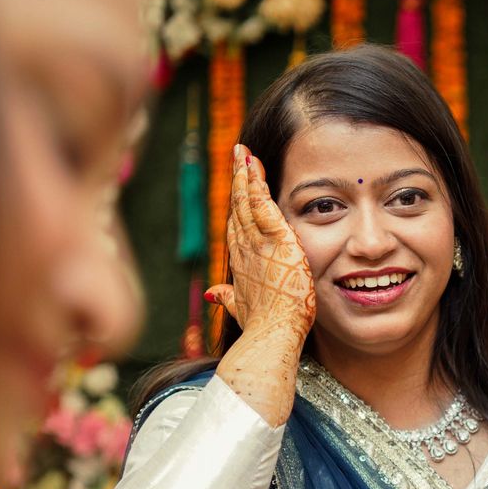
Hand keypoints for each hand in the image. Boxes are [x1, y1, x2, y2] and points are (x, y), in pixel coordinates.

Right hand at [207, 143, 315, 345]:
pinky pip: (261, 204)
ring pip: (245, 201)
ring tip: (243, 151)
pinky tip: (254, 165)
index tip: (238, 183)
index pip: (237, 225)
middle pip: (236, 207)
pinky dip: (255, 183)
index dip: (236, 203)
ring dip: (244, 174)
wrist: (271, 337)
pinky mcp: (274, 240)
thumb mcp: (242, 308)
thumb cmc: (263, 328)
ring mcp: (256, 243)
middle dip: (237, 179)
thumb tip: (213, 294)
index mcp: (240, 263)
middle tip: (238, 154)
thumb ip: (228, 297)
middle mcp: (243, 249)